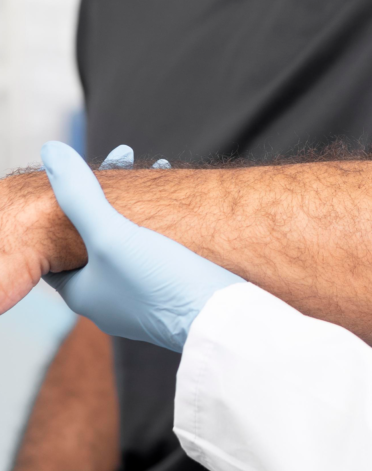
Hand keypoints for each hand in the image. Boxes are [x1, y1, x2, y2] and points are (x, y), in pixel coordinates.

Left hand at [41, 141, 241, 351]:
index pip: (59, 240)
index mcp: (82, 292)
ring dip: (142, 206)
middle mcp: (109, 298)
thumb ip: (80, 196)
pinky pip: (159, 250)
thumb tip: (51, 152)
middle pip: (96, 235)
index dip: (70, 199)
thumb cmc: (161, 284)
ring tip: (161, 170)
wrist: (220, 317)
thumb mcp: (112, 235)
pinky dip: (164, 223)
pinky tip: (181, 205)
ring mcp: (142, 298)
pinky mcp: (173, 293)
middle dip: (112, 196)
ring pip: (131, 240)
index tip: (97, 167)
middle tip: (130, 161)